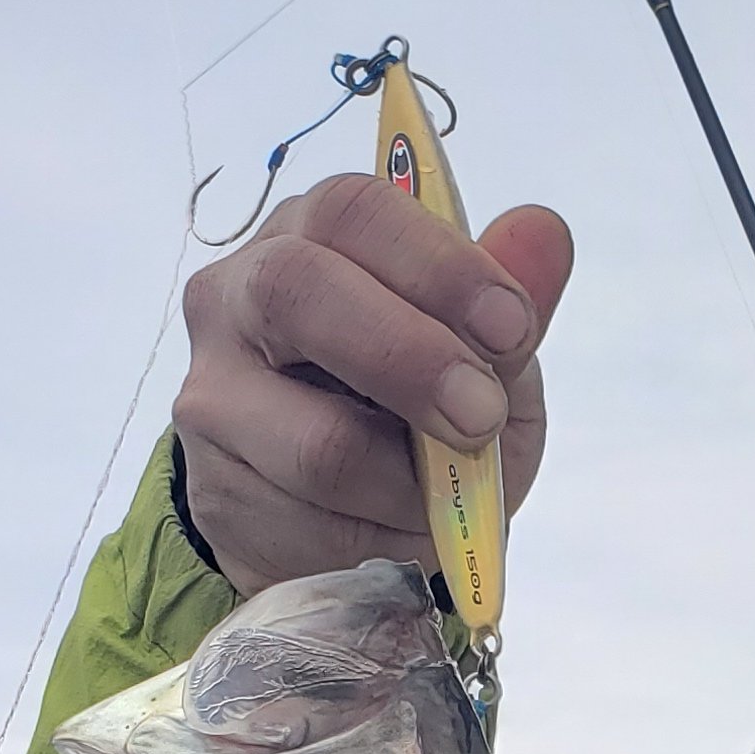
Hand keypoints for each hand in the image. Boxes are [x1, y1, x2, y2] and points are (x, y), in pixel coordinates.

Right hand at [174, 171, 573, 597]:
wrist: (342, 513)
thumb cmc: (420, 407)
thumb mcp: (485, 356)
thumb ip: (514, 300)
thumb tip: (544, 232)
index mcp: (311, 234)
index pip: (354, 211)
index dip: (439, 266)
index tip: (512, 329)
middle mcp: (235, 296)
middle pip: (298, 293)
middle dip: (409, 359)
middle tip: (481, 414)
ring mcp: (210, 397)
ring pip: (315, 444)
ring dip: (409, 485)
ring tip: (444, 498)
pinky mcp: (212, 492)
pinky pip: (312, 528)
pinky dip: (379, 542)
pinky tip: (394, 530)